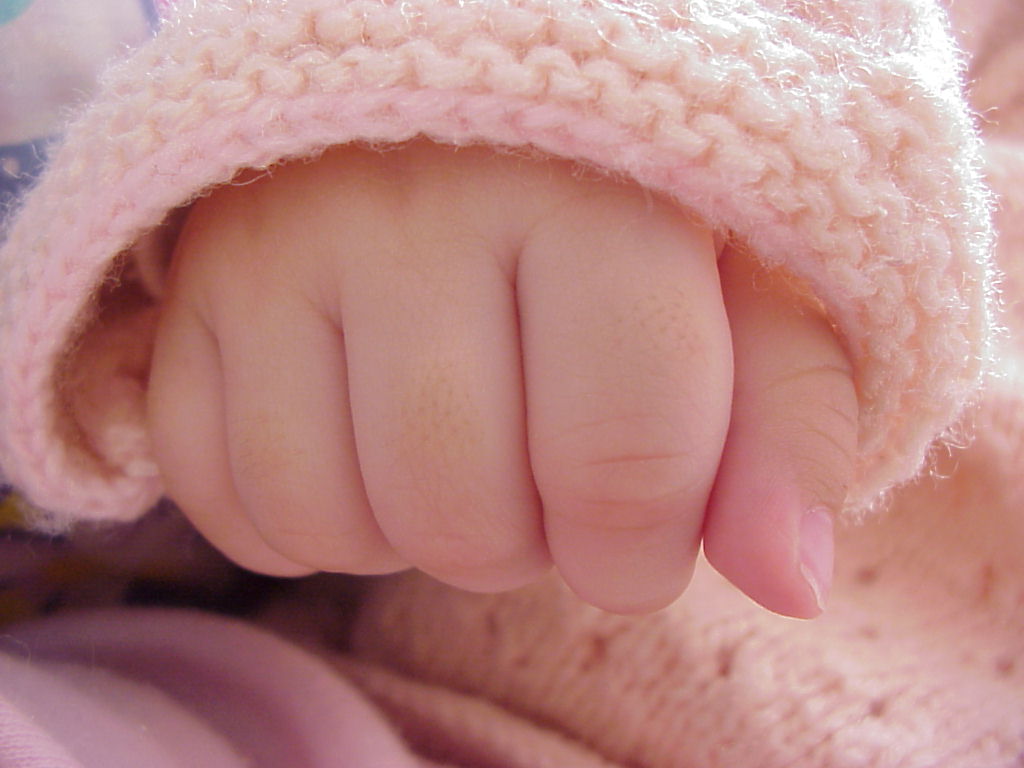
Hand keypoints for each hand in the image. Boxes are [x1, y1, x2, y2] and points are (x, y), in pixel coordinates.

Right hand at [147, 141, 855, 616]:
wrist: (468, 104)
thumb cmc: (627, 203)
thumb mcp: (749, 287)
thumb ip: (788, 422)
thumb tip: (785, 581)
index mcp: (590, 194)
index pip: (620, 459)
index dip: (638, 553)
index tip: (638, 540)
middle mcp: (414, 206)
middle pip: (458, 511)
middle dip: (521, 549)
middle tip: (540, 484)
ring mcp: (278, 243)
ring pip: (327, 514)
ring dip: (409, 539)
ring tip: (454, 462)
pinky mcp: (195, 288)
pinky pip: (215, 489)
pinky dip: (297, 523)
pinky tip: (360, 459)